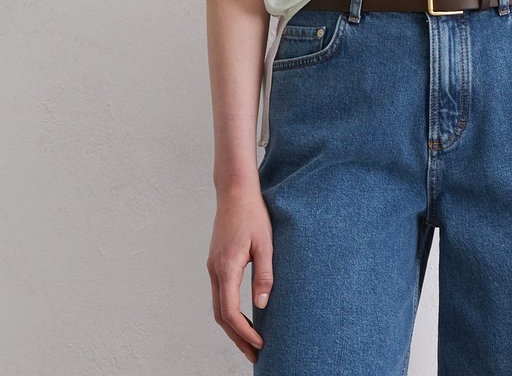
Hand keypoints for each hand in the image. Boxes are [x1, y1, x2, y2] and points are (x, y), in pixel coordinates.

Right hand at [207, 187, 273, 362]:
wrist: (235, 190)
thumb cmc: (253, 214)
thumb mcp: (265, 243)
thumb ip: (264, 275)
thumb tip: (262, 305)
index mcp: (226, 267)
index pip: (231, 312)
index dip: (245, 332)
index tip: (260, 344)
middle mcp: (214, 270)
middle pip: (221, 316)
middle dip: (237, 338)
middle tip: (255, 355)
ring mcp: (213, 266)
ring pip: (218, 306)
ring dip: (232, 327)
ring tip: (250, 342)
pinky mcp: (216, 262)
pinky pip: (220, 294)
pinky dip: (229, 311)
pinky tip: (243, 316)